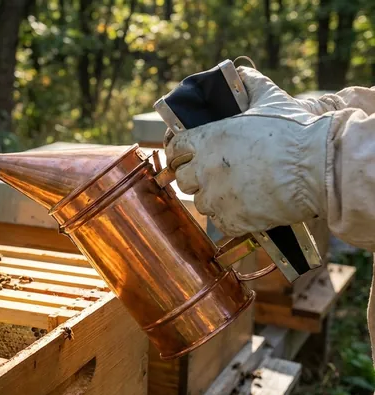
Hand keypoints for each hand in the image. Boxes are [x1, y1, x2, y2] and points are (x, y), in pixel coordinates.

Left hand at [163, 66, 330, 235]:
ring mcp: (217, 197)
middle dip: (194, 176)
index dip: (179, 153)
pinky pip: (220, 223)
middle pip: (182, 178)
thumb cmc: (294, 132)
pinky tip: (244, 208)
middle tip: (212, 174)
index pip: (174, 149)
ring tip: (233, 191)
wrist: (319, 167)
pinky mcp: (233, 219)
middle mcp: (205, 169)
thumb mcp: (270, 99)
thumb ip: (251, 84)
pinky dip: (230, 218)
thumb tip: (241, 73)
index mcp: (206, 139)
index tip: (185, 156)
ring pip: (200, 202)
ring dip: (212, 198)